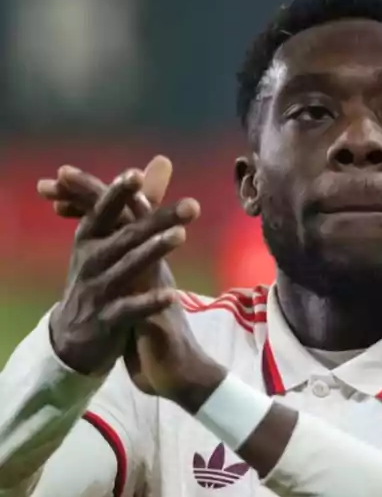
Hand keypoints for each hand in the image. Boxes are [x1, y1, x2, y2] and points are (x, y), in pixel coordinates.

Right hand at [41, 160, 198, 375]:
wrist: (75, 335)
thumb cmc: (99, 277)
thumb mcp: (110, 240)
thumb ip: (140, 202)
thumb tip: (162, 162)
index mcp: (90, 238)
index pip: (103, 211)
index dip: (117, 193)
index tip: (135, 174)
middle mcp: (91, 260)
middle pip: (126, 236)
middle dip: (156, 220)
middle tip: (191, 204)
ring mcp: (98, 291)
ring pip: (127, 268)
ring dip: (153, 252)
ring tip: (180, 236)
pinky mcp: (107, 320)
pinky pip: (129, 310)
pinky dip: (148, 302)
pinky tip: (171, 295)